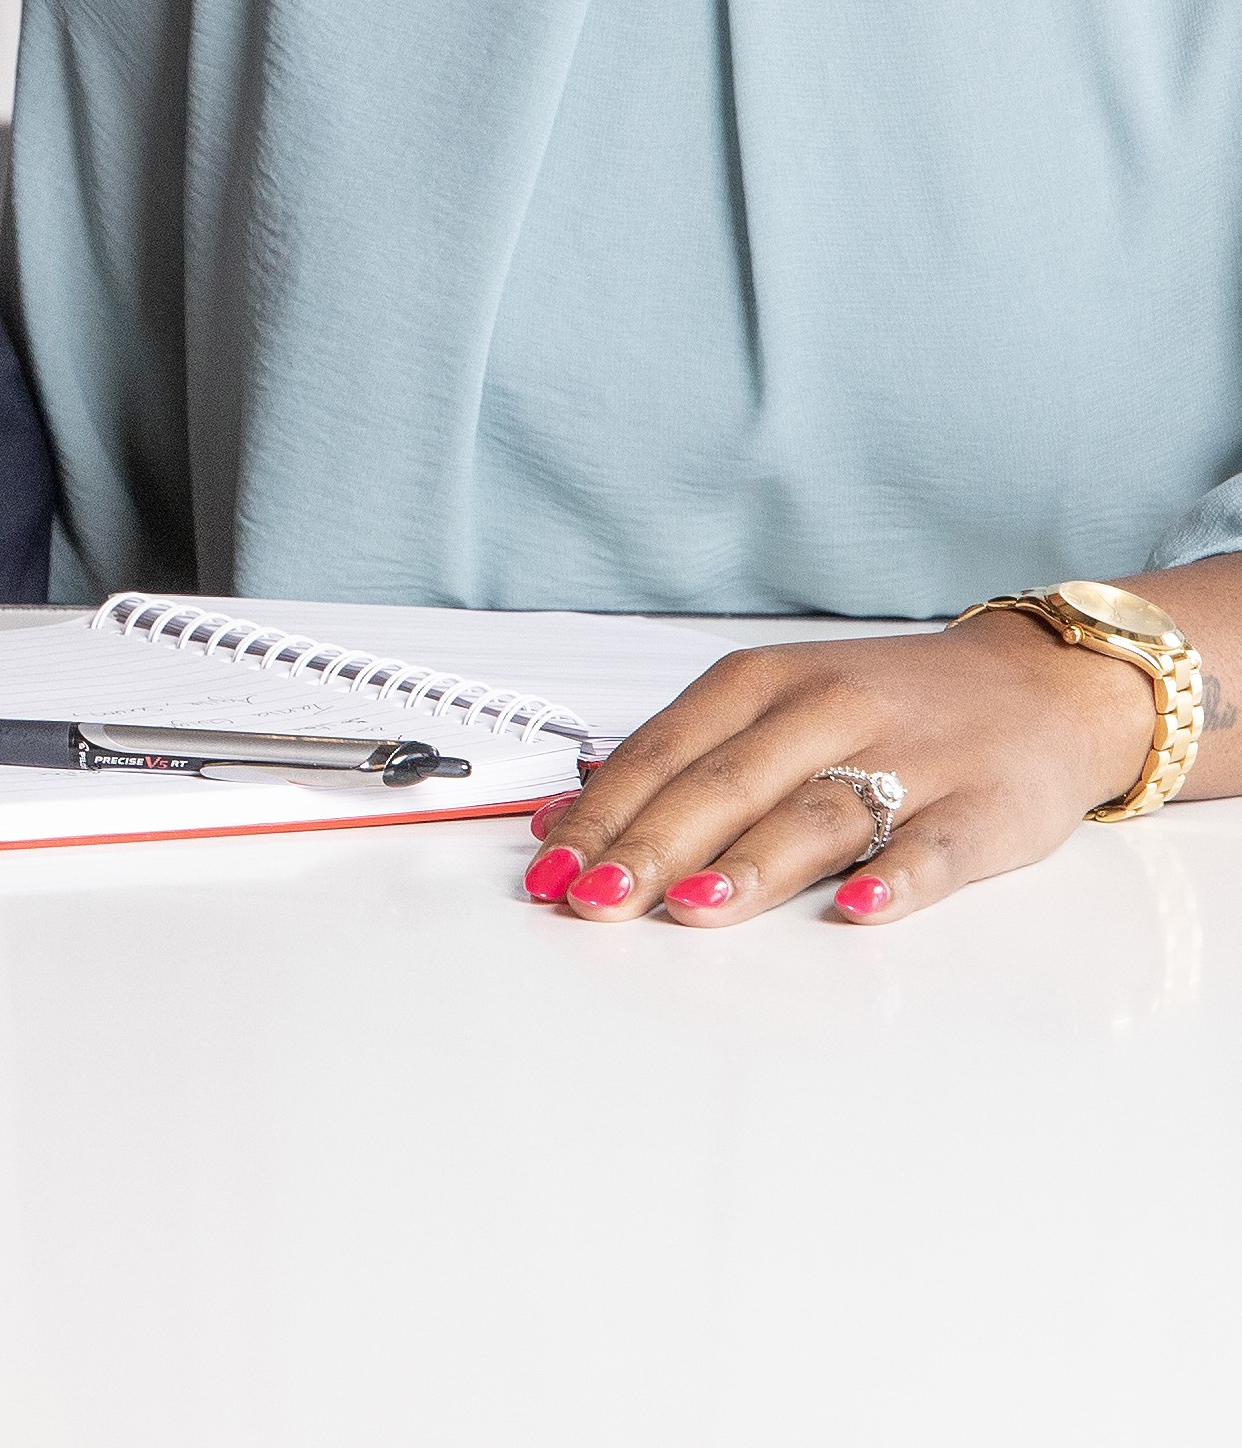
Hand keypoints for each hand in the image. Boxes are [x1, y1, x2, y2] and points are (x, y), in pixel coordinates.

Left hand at [525, 616, 1160, 930]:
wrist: (1041, 684)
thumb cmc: (885, 706)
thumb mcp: (775, 707)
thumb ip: (684, 762)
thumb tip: (568, 825)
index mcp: (761, 681)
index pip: (663, 753)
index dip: (602, 812)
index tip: (549, 868)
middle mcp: (827, 709)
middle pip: (724, 784)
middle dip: (651, 847)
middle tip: (594, 902)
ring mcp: (911, 758)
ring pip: (815, 813)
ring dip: (750, 865)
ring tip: (692, 907)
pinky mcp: (986, 807)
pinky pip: (935, 847)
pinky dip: (896, 879)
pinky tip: (857, 909)